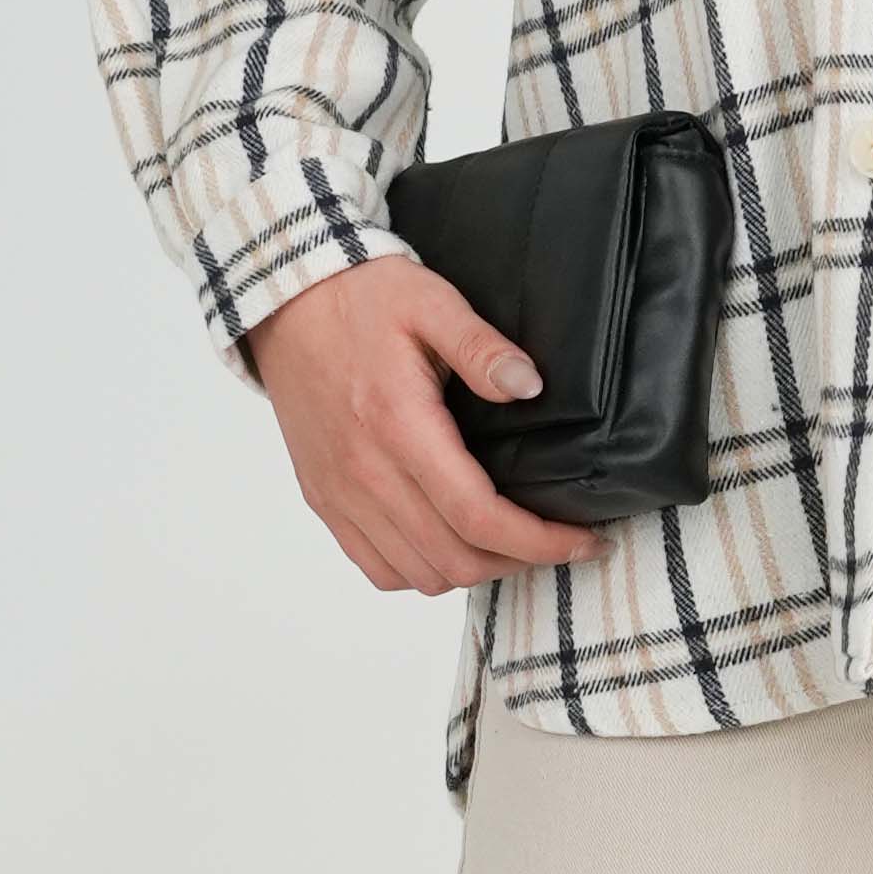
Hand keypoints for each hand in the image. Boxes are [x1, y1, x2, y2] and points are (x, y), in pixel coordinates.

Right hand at [246, 255, 604, 595]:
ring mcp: (339, 494)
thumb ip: (483, 346)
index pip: (479, 516)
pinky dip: (423, 571)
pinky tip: (454, 544)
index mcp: (398, 426)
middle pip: (456, 559)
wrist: (286, 303)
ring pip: (420, 575)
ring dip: (476, 570)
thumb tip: (530, 386)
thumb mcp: (431, 302)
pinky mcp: (324, 499)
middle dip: (521, 561)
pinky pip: (377, 568)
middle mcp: (364, 473)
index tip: (586, 541)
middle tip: (560, 540)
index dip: (541, 541)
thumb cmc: (360, 299)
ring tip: (514, 544)